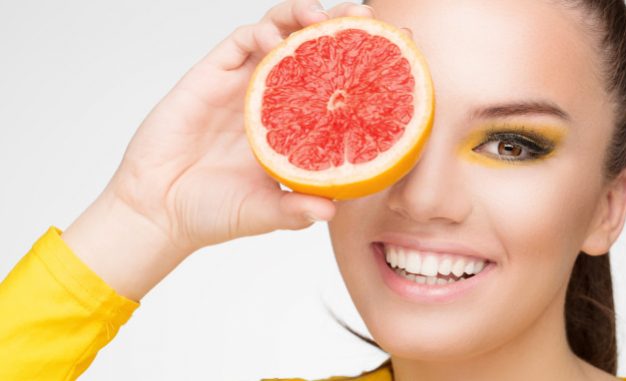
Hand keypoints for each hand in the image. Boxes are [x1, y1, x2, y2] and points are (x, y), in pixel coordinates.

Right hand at [62, 0, 376, 299]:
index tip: (395, 54)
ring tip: (322, 18)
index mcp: (292, 129)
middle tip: (365, 17)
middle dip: (338, 27)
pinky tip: (275, 42)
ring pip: (277, 33)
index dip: (362, 67)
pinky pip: (240, 42)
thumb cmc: (212, 212)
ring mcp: (243, 85)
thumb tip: (332, 210)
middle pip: (311, 49)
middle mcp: (272, 100)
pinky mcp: (211, 76)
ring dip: (301, 17)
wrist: (157, 211)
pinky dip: (260, 35)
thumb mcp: (263, 214)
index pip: (334, 87)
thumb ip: (294, 211)